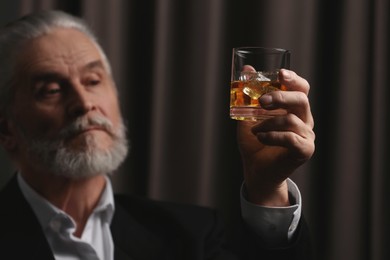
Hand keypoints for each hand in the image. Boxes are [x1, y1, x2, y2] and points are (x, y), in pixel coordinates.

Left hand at [237, 69, 314, 205]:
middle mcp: (304, 120)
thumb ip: (248, 95)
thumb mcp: (248, 116)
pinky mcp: (304, 150)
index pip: (301, 88)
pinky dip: (272, 136)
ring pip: (291, 120)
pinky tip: (260, 137)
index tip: (280, 74)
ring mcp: (306, 135)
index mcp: (294, 109)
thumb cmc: (255, 142)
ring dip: (268, 123)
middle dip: (281, 97)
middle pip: (301, 100)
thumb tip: (247, 69)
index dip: (294, 79)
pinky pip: (290, 138)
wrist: (256, 169)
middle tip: (262, 101)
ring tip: (255, 130)